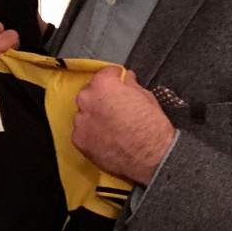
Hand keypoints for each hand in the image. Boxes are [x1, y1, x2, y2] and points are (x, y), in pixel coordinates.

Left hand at [72, 67, 174, 185]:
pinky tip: (105, 140)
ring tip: (109, 127)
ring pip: (85, 113)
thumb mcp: (146, 98)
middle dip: (101, 96)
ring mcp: (80, 121)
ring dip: (94, 116)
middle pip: (90, 92)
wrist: (152, 157)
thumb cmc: (152, 124)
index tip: (120, 80)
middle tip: (115, 107)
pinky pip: (83, 131)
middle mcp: (86, 99)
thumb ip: (131, 86)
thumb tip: (127, 78)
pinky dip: (92, 133)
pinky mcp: (78, 140)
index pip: (105, 73)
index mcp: (103, 85)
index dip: (115, 77)